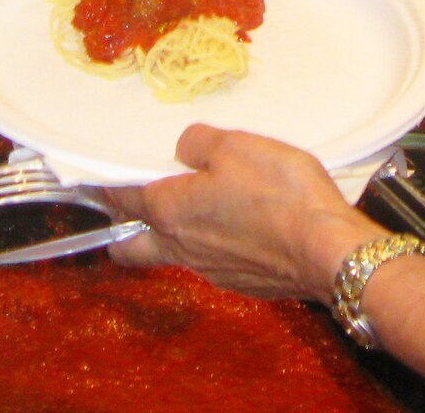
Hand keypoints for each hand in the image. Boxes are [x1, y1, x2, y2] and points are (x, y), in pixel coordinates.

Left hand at [108, 126, 373, 299]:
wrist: (327, 250)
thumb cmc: (279, 192)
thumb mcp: (238, 145)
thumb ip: (199, 143)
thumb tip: (183, 148)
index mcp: (170, 210)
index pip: (121, 197)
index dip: (106, 183)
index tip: (98, 174)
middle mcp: (180, 246)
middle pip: (128, 245)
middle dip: (122, 225)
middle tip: (135, 200)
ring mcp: (208, 270)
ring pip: (168, 254)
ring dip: (168, 232)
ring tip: (194, 204)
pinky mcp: (238, 282)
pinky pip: (206, 261)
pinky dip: (208, 243)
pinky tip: (236, 224)